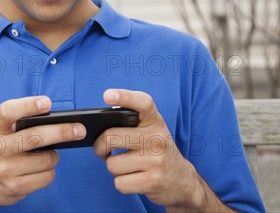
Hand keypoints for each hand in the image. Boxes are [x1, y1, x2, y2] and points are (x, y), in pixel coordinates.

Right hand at [0, 96, 86, 208]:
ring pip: (46, 159)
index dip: (27, 105)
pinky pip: (46, 177)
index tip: (47, 103)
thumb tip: (58, 121)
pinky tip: (40, 170)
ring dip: (54, 156)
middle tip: (80, 129)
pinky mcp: (15, 187)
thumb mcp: (1, 132)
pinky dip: (49, 172)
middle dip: (62, 132)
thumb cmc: (0, 150)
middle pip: (35, 137)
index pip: (7, 112)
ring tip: (46, 155)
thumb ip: (20, 123)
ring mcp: (5, 169)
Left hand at [93, 89, 203, 208]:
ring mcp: (156, 160)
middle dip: (100, 147)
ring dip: (114, 168)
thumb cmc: (156, 150)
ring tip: (127, 166)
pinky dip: (121, 183)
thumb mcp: (151, 129)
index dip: (124, 96)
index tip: (107, 95)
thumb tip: (96, 125)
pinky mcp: (153, 181)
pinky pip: (119, 183)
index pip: (142, 102)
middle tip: (103, 150)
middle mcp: (157, 137)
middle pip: (110, 137)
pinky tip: (133, 178)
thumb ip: (130, 121)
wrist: (182, 180)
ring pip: (112, 164)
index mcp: (154, 120)